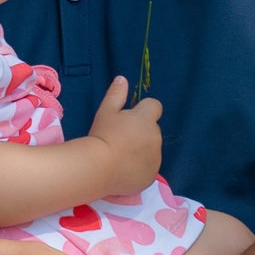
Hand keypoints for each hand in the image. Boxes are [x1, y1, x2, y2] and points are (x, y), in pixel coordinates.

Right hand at [84, 75, 162, 197]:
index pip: (154, 106)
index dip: (143, 110)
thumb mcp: (106, 111)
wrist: (98, 168)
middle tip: (119, 139)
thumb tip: (122, 79)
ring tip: (120, 157)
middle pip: (152, 129)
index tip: (128, 118)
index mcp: (146, 118)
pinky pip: (148, 167)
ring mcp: (155, 158)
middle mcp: (156, 136)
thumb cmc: (101, 135)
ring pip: (151, 149)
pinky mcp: (151, 175)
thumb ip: (116, 95)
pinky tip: (123, 170)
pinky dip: (139, 168)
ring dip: (141, 150)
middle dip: (141, 132)